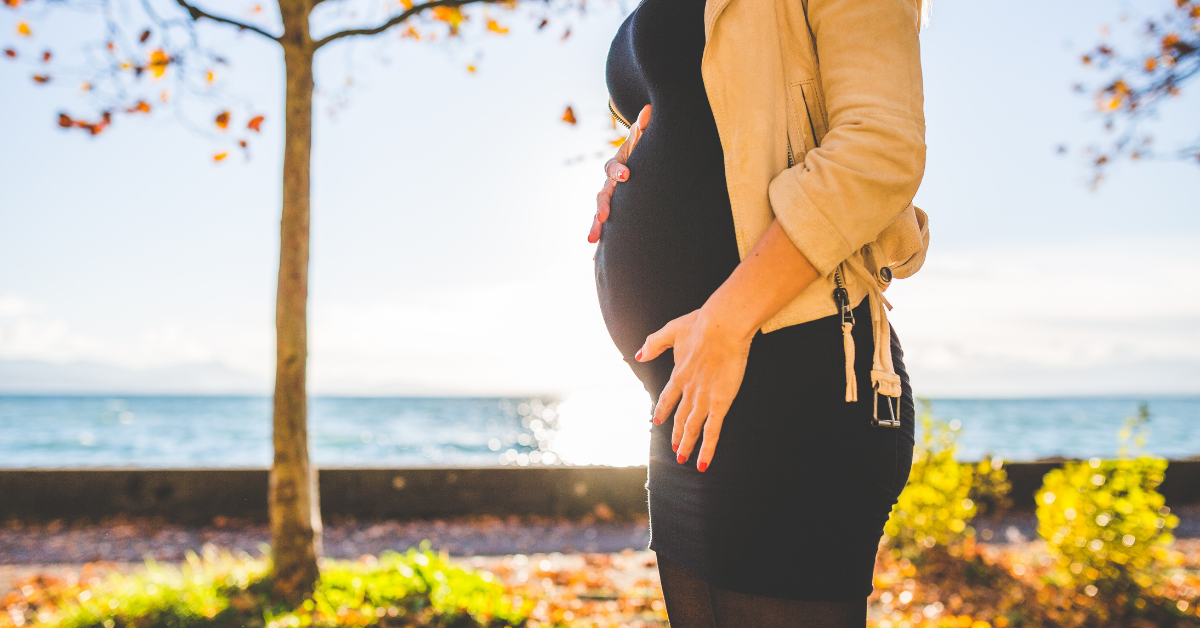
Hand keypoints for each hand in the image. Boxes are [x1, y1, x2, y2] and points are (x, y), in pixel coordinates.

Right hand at [589, 104, 651, 243]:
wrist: (633, 167)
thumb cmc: (641, 154)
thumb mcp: (643, 141)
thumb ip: (644, 129)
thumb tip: (649, 108)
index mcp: (617, 166)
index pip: (614, 167)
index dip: (619, 170)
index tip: (627, 175)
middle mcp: (609, 185)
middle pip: (602, 195)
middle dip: (602, 207)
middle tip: (603, 217)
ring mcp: (608, 200)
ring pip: (599, 214)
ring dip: (595, 227)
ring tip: (592, 241)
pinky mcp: (612, 215)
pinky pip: (605, 229)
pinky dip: (601, 242)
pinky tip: (594, 259)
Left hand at [635, 307, 754, 471]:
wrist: (722, 326)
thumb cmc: (701, 324)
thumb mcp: (672, 330)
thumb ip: (653, 343)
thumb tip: (638, 355)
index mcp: (678, 374)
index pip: (667, 398)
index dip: (663, 411)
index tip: (658, 421)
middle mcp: (688, 390)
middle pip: (680, 417)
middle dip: (676, 433)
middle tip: (674, 447)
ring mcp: (704, 399)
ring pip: (692, 429)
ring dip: (687, 444)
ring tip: (682, 457)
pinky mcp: (720, 403)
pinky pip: (712, 431)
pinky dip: (707, 449)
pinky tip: (702, 463)